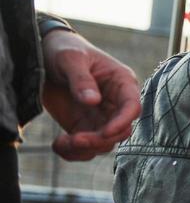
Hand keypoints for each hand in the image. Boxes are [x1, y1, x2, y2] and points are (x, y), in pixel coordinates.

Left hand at [40, 30, 140, 161]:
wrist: (44, 55)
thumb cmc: (64, 49)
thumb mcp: (71, 59)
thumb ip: (81, 80)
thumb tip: (93, 101)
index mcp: (121, 82)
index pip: (132, 107)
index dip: (122, 122)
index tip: (104, 133)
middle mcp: (114, 102)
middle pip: (120, 131)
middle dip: (100, 139)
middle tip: (75, 139)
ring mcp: (99, 116)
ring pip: (104, 143)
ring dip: (85, 149)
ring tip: (62, 143)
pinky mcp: (82, 125)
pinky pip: (85, 147)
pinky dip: (73, 152)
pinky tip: (58, 145)